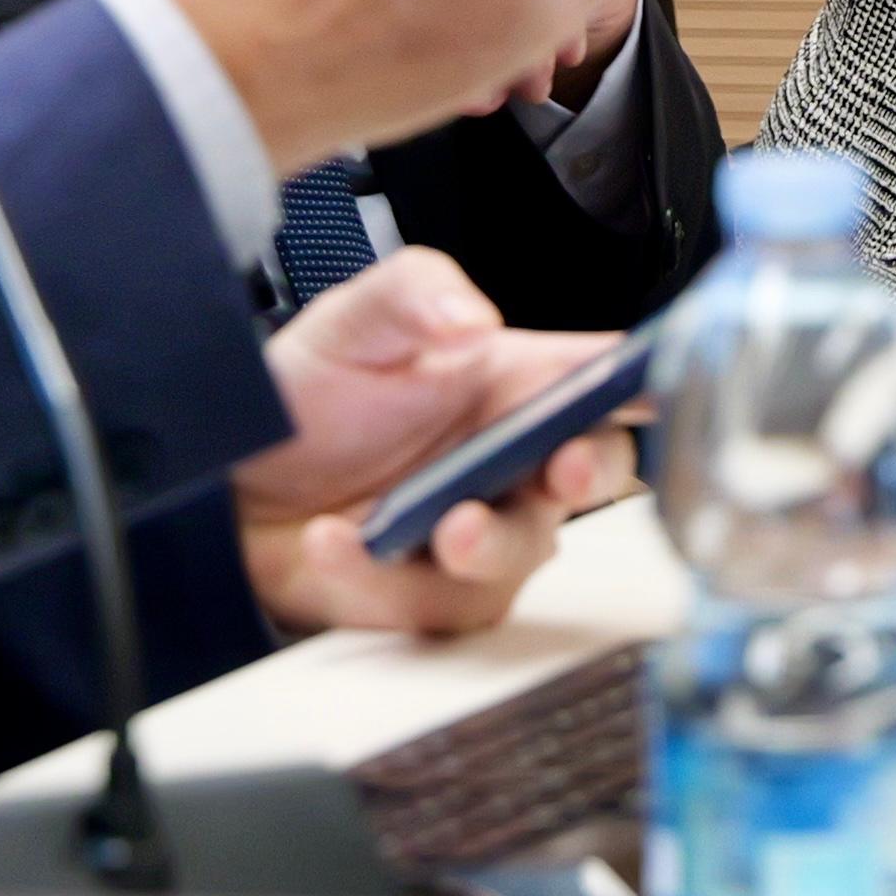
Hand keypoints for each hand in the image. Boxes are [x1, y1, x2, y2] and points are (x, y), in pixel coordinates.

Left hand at [233, 248, 636, 637]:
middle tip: (559, 470)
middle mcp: (514, 460)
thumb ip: (413, 292)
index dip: (648, 381)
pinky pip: (437, 603)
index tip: (657, 386)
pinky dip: (381, 579)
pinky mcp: (441, 597)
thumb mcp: (351, 322)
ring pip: (524, 551)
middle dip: (590, 473)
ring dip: (486, 544)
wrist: (238, 485)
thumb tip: (472, 313)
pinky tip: (336, 543)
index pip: (603, 378)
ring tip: (430, 526)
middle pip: (598, 470)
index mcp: (513, 382)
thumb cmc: (310, 397)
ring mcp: (486, 533)